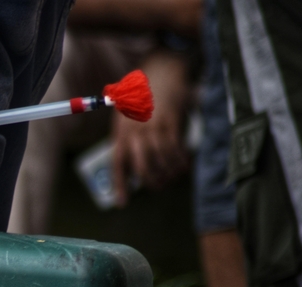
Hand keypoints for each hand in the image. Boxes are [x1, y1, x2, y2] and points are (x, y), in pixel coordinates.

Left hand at [111, 50, 190, 205]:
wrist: (162, 69)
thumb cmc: (144, 94)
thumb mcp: (127, 115)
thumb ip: (128, 138)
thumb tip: (133, 167)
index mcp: (121, 131)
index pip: (117, 162)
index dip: (119, 184)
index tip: (121, 203)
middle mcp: (134, 130)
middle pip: (141, 166)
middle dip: (151, 182)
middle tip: (159, 186)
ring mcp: (152, 126)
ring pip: (160, 161)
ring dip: (169, 173)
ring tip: (174, 176)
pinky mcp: (171, 121)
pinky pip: (175, 149)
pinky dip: (180, 161)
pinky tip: (184, 164)